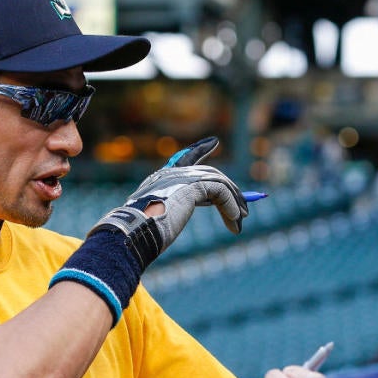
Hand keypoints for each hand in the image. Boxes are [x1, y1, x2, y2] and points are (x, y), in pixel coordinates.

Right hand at [89, 137, 247, 268]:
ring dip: (233, 202)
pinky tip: (235, 221)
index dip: (200, 149)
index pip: (184, 158)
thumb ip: (169, 214)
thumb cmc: (139, 235)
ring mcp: (181, 178)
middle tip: (243, 208)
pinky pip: (221, 191)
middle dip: (229, 190)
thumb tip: (168, 225)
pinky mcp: (192, 186)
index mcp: (159, 180)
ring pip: (218, 182)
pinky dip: (230, 206)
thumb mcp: (156, 222)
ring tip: (240, 220)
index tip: (214, 142)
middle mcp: (170, 174)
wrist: (133, 234)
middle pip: (208, 174)